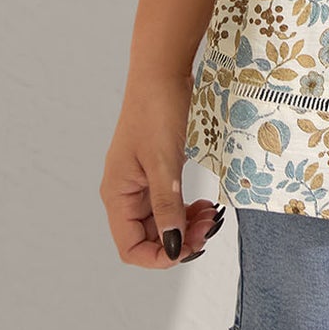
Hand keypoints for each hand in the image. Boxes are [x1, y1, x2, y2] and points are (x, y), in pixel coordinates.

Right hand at [101, 69, 223, 268]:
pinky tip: (205, 205)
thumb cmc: (156, 111)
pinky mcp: (156, 171)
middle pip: (149, 237)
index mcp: (117, 194)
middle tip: (209, 228)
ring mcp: (140, 182)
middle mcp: (124, 193)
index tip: (189, 248)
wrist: (162, 72)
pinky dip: (187, 209)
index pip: (130, 247)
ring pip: (162, 221)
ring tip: (210, 215)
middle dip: (179, 240)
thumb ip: (166, 206)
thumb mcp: (164, 162)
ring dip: (186, 226)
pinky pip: (169, 203)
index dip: (158, 256)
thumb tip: (172, 246)